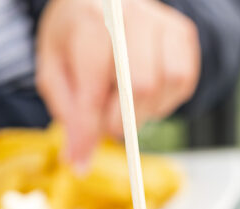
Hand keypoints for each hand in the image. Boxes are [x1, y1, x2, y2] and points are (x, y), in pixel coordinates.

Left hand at [37, 0, 200, 167]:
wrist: (104, 4)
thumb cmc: (77, 39)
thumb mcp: (55, 70)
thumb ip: (68, 113)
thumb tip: (79, 160)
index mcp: (89, 18)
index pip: (94, 82)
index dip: (90, 126)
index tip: (83, 157)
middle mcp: (129, 14)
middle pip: (139, 86)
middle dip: (121, 120)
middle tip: (108, 124)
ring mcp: (161, 22)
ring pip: (167, 85)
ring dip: (146, 109)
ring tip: (126, 102)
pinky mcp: (182, 34)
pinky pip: (184, 81)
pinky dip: (165, 99)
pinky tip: (146, 91)